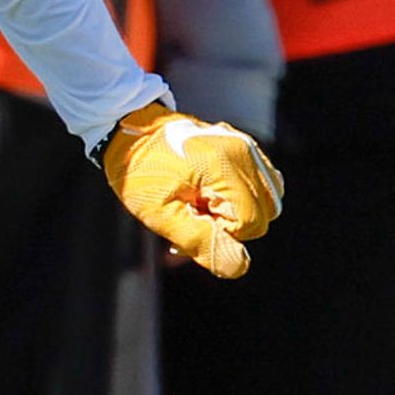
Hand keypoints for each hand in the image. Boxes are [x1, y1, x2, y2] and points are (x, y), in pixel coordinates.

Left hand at [102, 102, 284, 278]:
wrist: (128, 129)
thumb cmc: (139, 171)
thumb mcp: (160, 212)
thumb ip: (200, 240)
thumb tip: (239, 265)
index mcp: (226, 167)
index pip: (249, 224)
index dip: (219, 232)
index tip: (187, 220)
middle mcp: (246, 153)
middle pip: (264, 214)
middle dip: (228, 224)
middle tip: (190, 214)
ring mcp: (248, 148)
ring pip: (266, 200)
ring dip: (234, 211)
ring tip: (198, 203)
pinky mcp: (244, 147)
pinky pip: (259, 183)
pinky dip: (238, 196)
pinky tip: (207, 193)